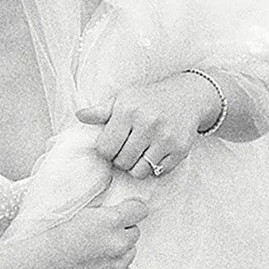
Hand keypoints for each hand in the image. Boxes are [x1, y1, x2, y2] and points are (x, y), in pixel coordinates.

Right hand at [31, 196, 148, 268]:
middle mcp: (119, 242)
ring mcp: (117, 264)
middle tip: (100, 233)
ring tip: (96, 251)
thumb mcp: (75, 208)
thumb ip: (99, 206)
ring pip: (131, 253)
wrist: (38, 265)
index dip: (131, 209)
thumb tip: (112, 200)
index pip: (140, 210)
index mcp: (111, 220)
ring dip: (119, 250)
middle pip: (134, 232)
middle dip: (122, 231)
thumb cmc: (50, 234)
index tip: (124, 211)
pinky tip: (104, 266)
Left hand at [76, 70, 222, 179]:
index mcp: (128, 111)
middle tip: (127, 149)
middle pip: (122, 162)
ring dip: (136, 166)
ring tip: (139, 154)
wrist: (188, 96)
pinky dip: (154, 167)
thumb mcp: (124, 99)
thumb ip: (101, 111)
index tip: (113, 145)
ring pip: (139, 171)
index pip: (106, 148)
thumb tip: (80, 115)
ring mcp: (165, 138)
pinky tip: (155, 154)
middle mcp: (147, 124)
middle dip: (121, 160)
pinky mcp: (180, 149)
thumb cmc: (150, 99)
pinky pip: (159, 172)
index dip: (106, 151)